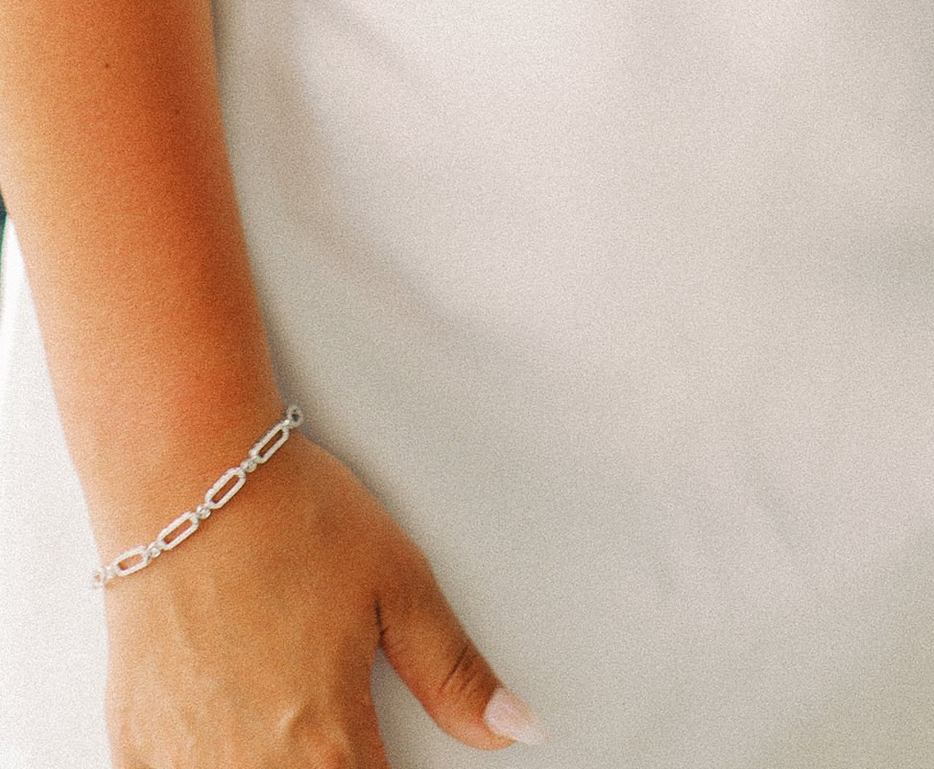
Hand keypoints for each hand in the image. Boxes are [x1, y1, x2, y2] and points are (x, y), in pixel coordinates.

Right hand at [103, 433, 537, 760]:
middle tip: (335, 721)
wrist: (188, 478)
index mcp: (327, 745)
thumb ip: (454, 674)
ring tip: (282, 713)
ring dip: (273, 763)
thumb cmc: (291, 517)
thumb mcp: (401, 586)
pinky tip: (224, 728)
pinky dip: (203, 763)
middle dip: (333, 765)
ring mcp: (185, 765)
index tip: (379, 748)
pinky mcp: (135, 747)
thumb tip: (515, 728)